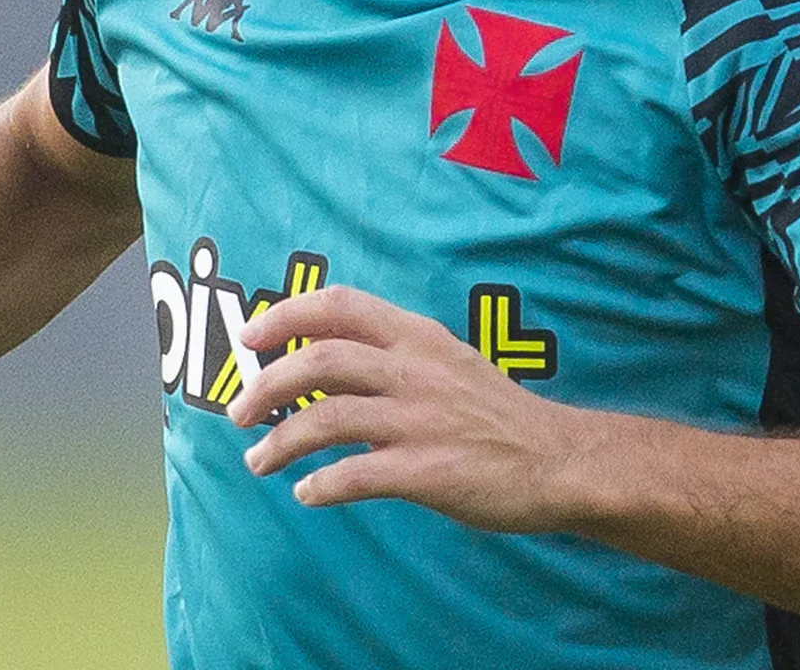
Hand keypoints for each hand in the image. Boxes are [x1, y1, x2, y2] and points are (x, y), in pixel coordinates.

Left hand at [226, 286, 586, 531]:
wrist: (561, 461)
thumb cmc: (495, 414)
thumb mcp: (447, 361)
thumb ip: (392, 355)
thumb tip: (323, 359)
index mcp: (418, 337)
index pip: (340, 305)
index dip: (286, 315)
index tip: (249, 337)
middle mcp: (415, 370)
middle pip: (320, 361)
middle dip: (267, 386)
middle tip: (237, 412)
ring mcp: (422, 420)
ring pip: (327, 419)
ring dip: (280, 442)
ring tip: (257, 462)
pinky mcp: (430, 470)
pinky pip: (356, 475)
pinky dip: (321, 485)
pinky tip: (307, 494)